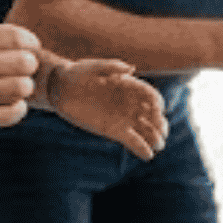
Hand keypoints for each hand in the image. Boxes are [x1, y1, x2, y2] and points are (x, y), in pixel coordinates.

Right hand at [0, 20, 40, 134]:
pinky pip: (11, 113)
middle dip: (29, 66)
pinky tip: (7, 106)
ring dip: (24, 88)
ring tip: (13, 89)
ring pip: (21, 87)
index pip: (15, 37)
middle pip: (24, 62)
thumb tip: (0, 0)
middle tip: (21, 71)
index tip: (28, 49)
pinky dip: (17, 109)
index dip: (30, 44)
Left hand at [49, 58, 167, 161]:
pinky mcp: (114, 130)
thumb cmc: (78, 73)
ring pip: (145, 129)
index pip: (151, 96)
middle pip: (152, 115)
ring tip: (159, 146)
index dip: (158, 104)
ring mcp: (123, 117)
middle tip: (162, 132)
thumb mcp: (94, 67)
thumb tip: (131, 69)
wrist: (60, 88)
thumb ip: (113, 67)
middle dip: (160, 124)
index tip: (157, 111)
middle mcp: (131, 103)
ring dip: (154, 137)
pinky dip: (140, 147)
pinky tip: (148, 155)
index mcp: (131, 87)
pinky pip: (131, 140)